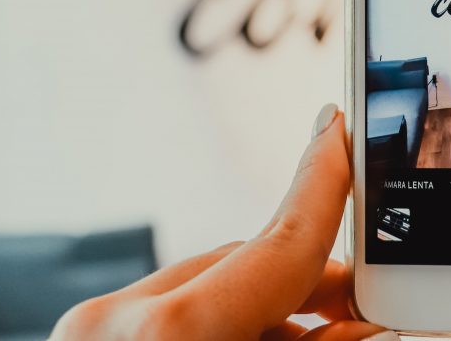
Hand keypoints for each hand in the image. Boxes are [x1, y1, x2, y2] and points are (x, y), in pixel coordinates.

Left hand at [51, 105, 393, 340]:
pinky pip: (172, 312)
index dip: (324, 181)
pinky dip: (220, 324)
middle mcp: (116, 322)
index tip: (338, 129)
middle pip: (245, 264)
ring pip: (209, 288)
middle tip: (361, 302)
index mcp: (168, 337)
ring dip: (267, 309)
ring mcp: (89, 331)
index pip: (278, 242)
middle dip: (308, 279)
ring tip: (315, 336)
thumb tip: (357, 319)